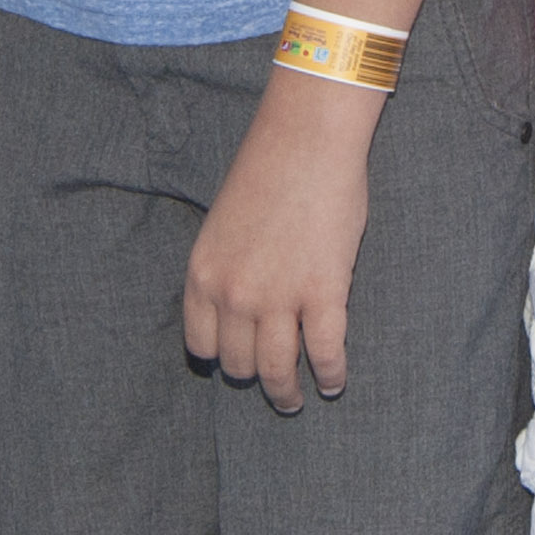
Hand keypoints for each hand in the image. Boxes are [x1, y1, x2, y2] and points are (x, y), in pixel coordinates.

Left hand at [185, 68, 378, 412]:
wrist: (308, 135)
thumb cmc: (269, 166)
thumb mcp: (224, 222)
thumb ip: (226, 267)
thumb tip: (241, 307)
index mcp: (203, 273)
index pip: (200, 344)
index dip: (219, 357)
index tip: (234, 360)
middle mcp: (233, 294)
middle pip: (239, 363)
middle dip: (255, 376)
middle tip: (273, 381)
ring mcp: (278, 298)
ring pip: (277, 372)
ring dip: (288, 393)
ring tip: (297, 398)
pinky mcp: (322, 293)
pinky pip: (325, 355)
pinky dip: (330, 375)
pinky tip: (333, 381)